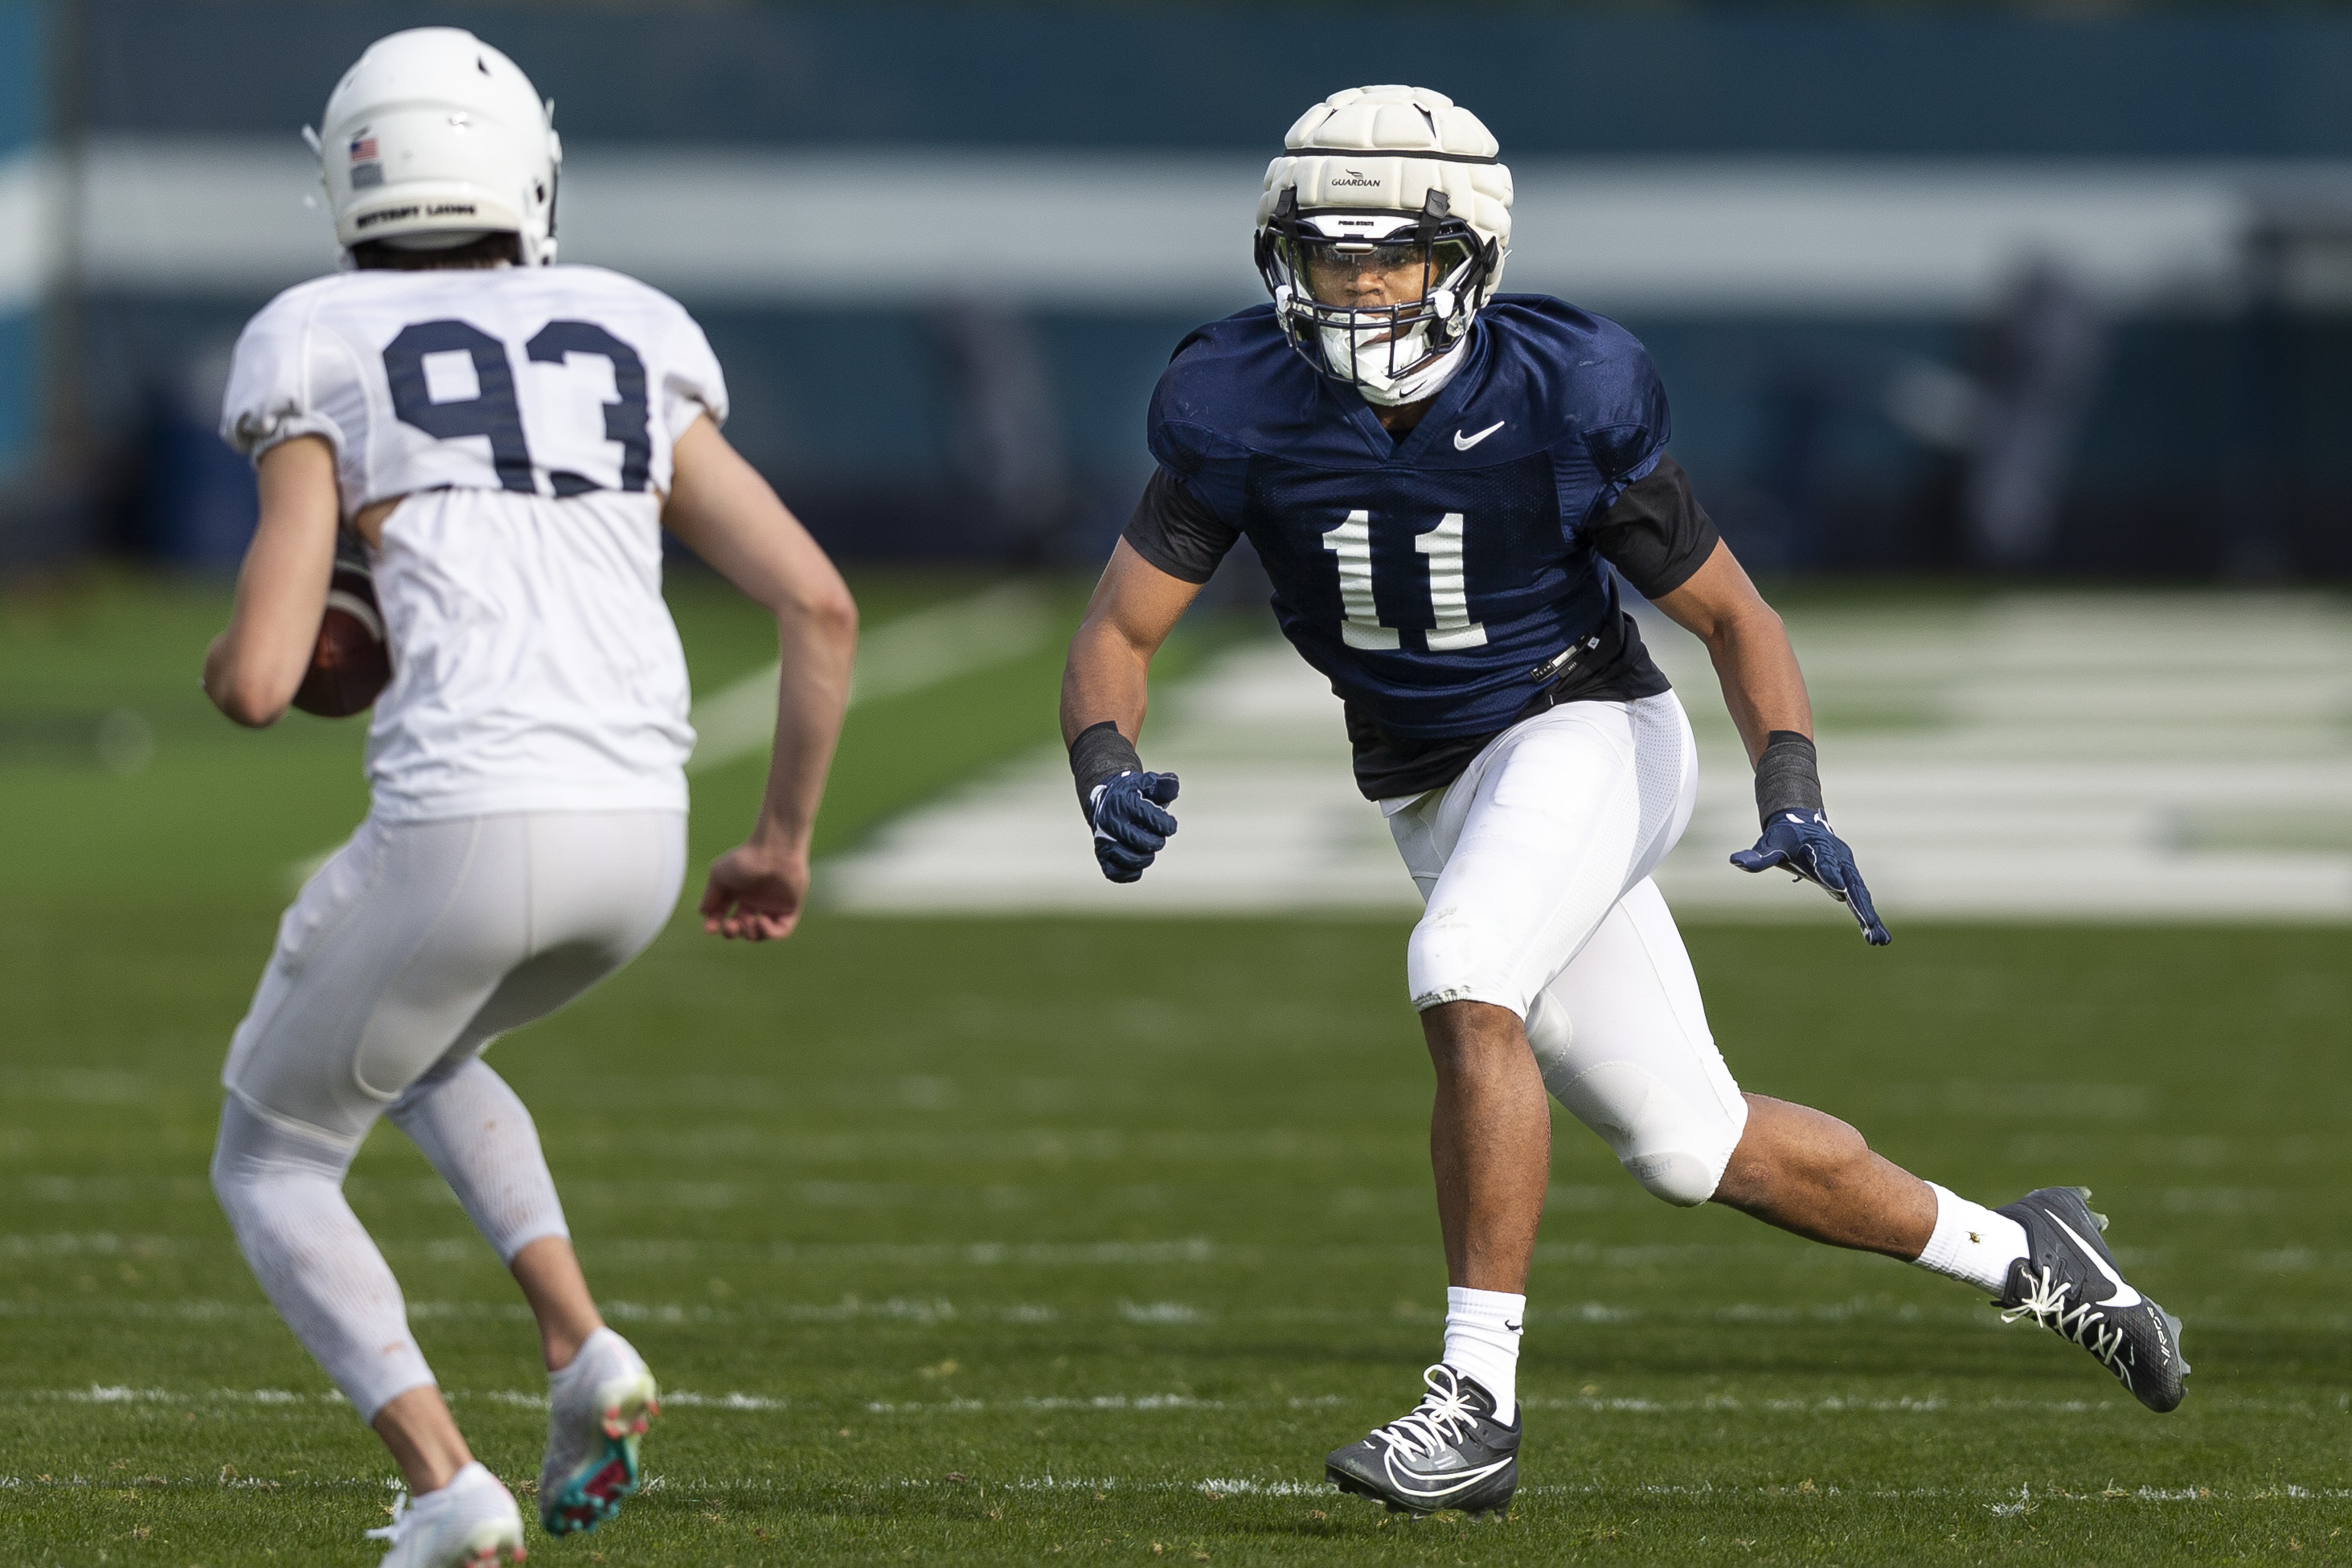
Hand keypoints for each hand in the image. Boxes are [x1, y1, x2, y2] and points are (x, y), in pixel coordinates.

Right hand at [699, 839, 810, 940]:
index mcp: (737, 892)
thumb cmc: (745, 860)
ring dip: (749, 933)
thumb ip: (710, 896)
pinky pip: (781, 931)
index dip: (714, 924)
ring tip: (749, 920)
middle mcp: (754, 900)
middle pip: (740, 928)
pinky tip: (761, 920)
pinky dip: (769, 932)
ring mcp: (772, 906)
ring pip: (759, 933)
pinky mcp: (789, 909)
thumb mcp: (718, 875)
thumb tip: (702, 912)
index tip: (710, 929)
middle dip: (731, 932)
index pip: (723, 915)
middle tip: (730, 925)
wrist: (774, 851)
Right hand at [1088, 770, 1179, 882]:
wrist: (1105, 800)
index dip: (1169, 826)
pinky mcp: (1101, 855)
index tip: (1168, 824)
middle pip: (1145, 844)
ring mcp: (1103, 840)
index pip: (1155, 820)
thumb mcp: (1148, 784)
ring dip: (1146, 858)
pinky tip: (1137, 862)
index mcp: (1125, 803)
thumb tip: (1172, 782)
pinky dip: (1131, 873)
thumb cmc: (1134, 793)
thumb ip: (1164, 784)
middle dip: (1158, 842)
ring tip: (1147, 849)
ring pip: (1132, 861)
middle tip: (1157, 836)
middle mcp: (1111, 822)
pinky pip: (1116, 873)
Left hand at [1731, 809, 1890, 945]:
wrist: (1802, 823)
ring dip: (1869, 916)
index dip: (1830, 873)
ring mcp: (1847, 869)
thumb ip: (1759, 856)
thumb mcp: (1770, 843)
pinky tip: (1876, 937)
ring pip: (1860, 894)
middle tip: (1869, 925)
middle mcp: (1838, 858)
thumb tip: (1735, 861)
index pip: (1825, 861)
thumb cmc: (1784, 835)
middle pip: (1851, 883)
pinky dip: (1867, 916)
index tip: (1838, 889)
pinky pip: (1860, 898)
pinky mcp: (1849, 878)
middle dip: (1860, 905)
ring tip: (1879, 940)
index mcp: (1818, 846)